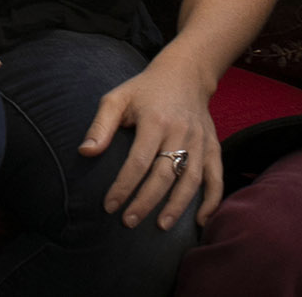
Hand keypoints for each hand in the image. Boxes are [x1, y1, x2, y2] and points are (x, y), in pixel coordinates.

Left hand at [83, 55, 222, 229]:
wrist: (184, 75)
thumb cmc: (144, 90)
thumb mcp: (117, 98)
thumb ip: (101, 126)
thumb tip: (85, 152)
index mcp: (155, 121)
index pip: (138, 162)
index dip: (123, 186)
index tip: (109, 206)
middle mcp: (181, 132)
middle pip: (164, 175)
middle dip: (146, 202)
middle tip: (129, 222)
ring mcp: (200, 141)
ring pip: (191, 179)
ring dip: (177, 206)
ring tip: (161, 226)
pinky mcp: (213, 146)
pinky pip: (216, 177)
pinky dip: (212, 201)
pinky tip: (200, 220)